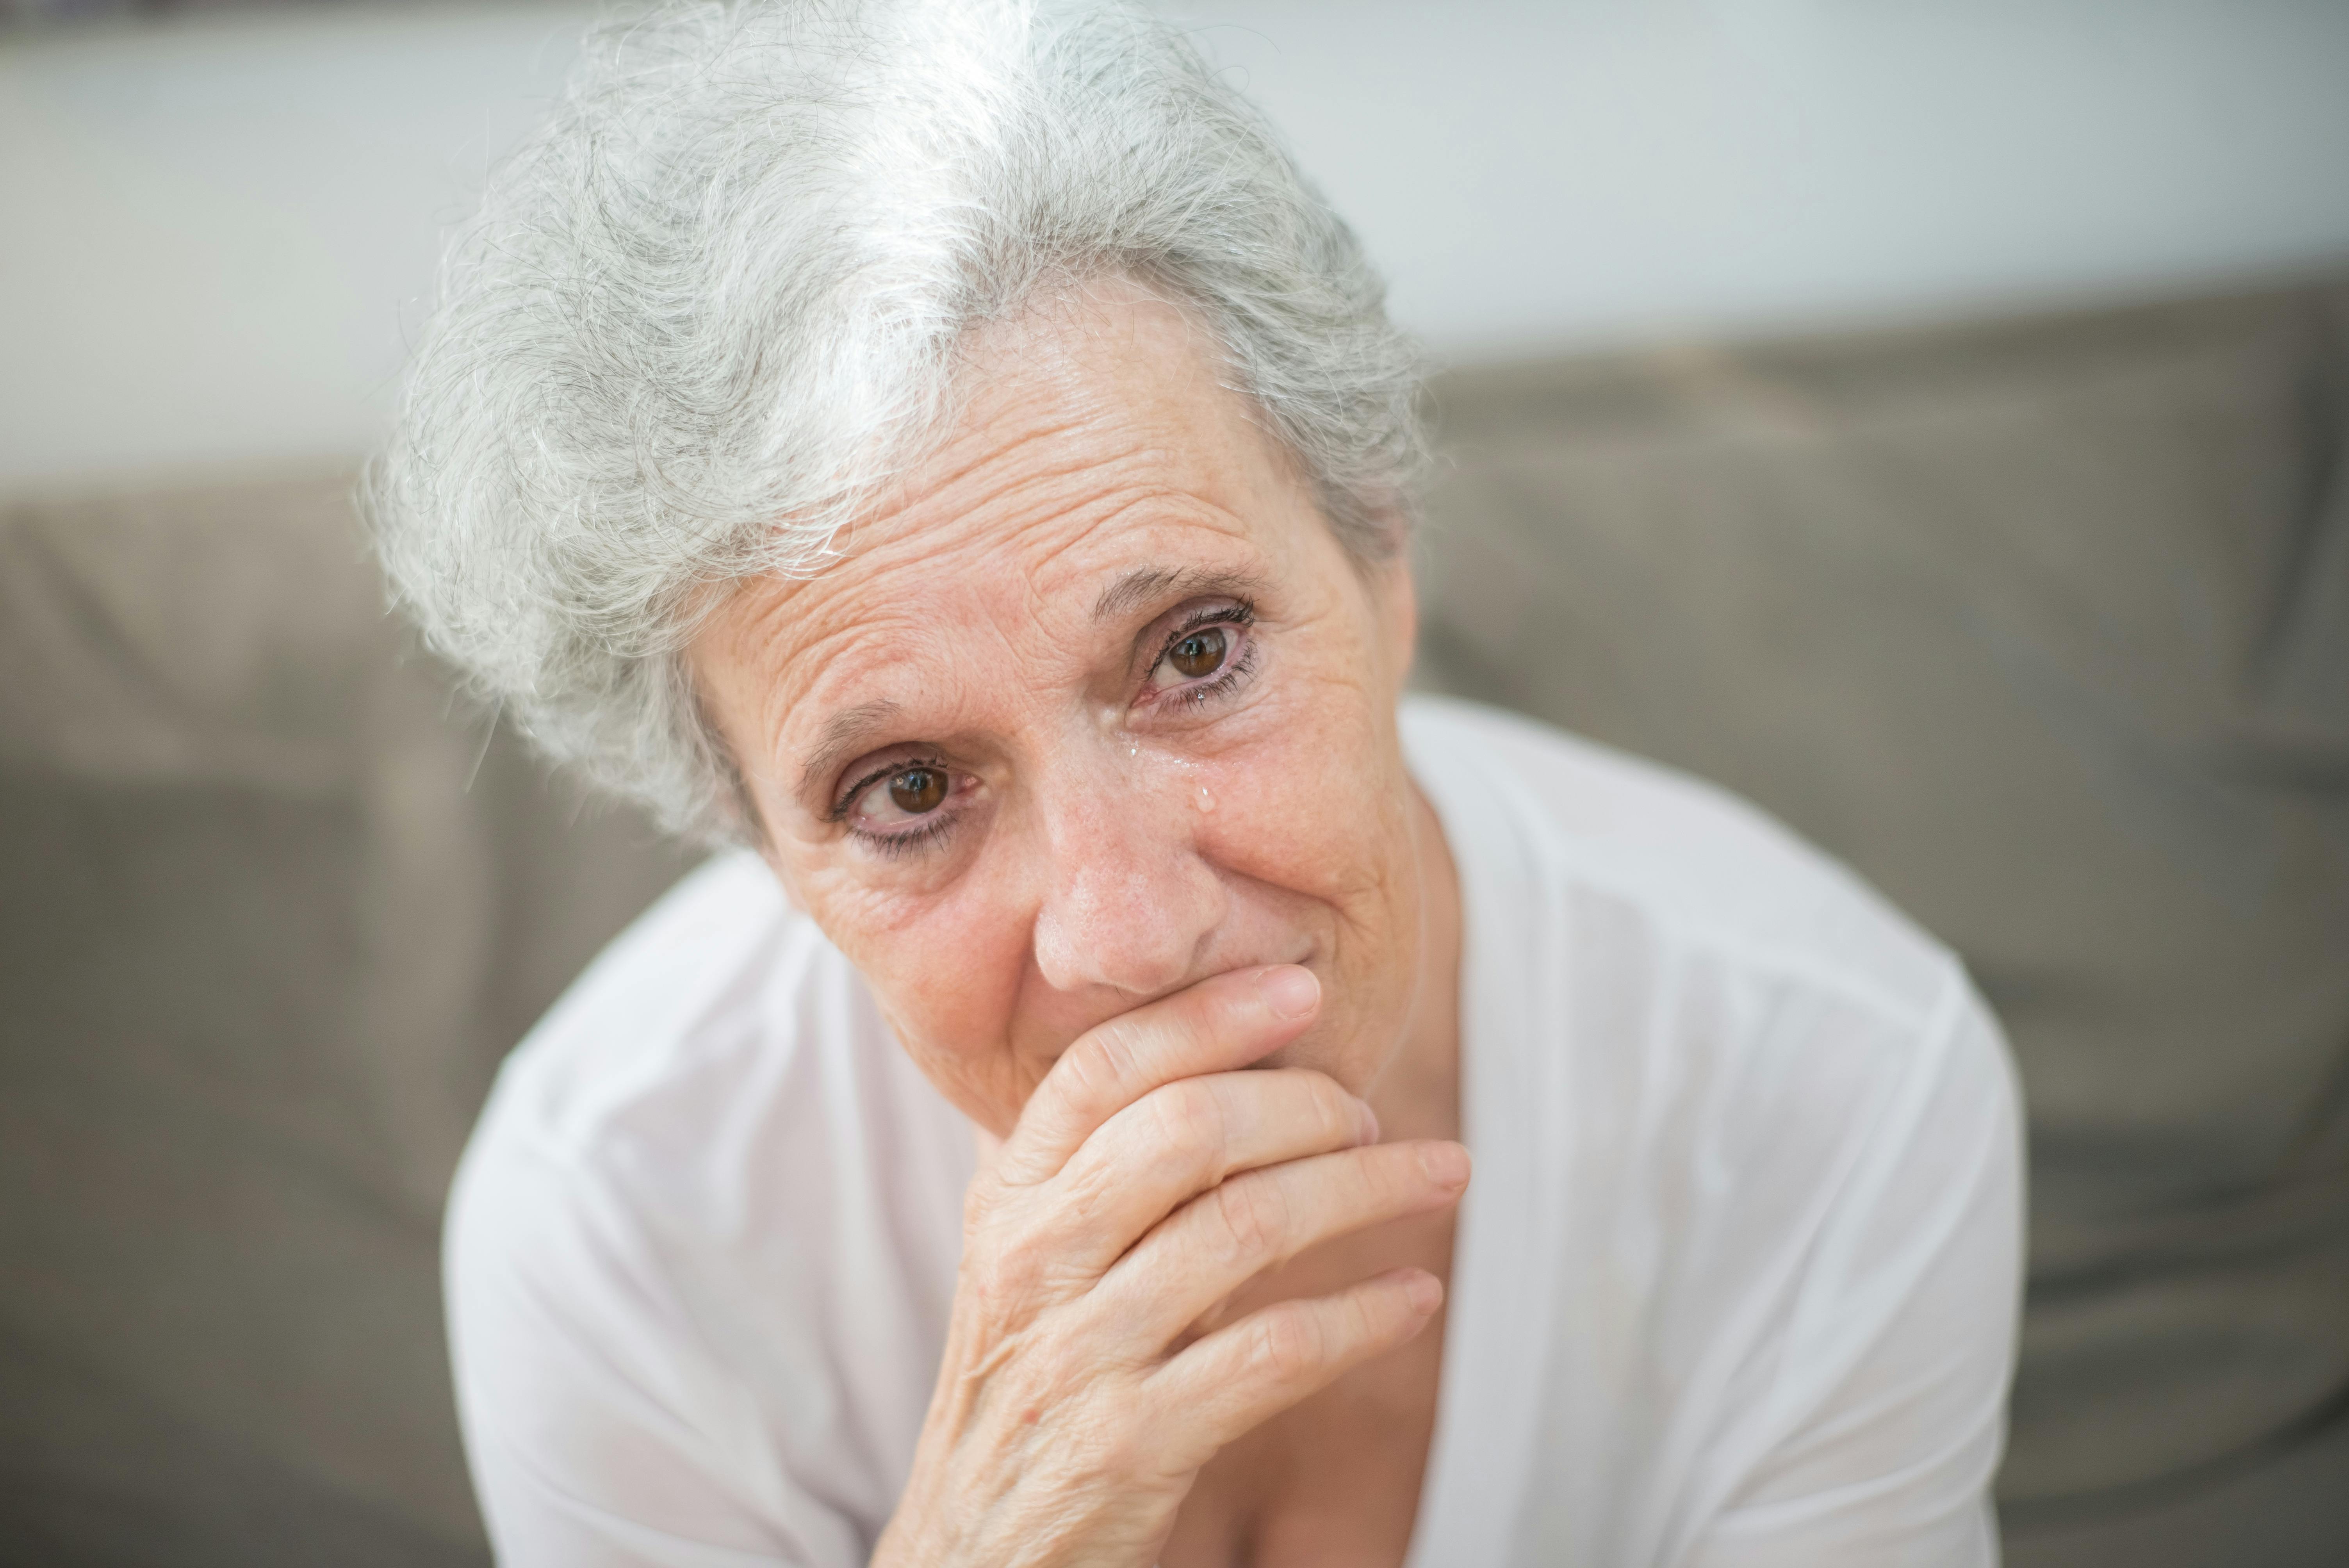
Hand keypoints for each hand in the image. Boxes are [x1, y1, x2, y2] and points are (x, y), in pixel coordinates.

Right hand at [871, 964, 1468, 1566]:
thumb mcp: (1032, 1265)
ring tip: (1440, 1173)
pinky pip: (1272, 1355)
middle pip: (1186, 1131)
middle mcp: (1033, 1260)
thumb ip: (1097, 1175)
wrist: (975, 1556)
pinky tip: (1416, 1296)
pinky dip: (1362, 1317)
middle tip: (1372, 1113)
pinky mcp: (1132, 1443)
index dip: (1209, 1015)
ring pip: (1244, 1228)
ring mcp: (1081, 1353)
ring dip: (1364, 1191)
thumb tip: (1210, 1063)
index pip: (1102, 1069)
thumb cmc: (1028, 1388)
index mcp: (1009, 1200)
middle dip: (1304, 1104)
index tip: (1304, 989)